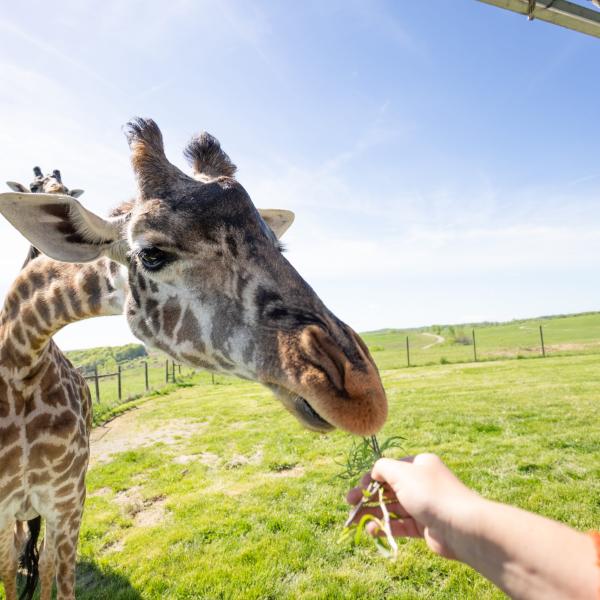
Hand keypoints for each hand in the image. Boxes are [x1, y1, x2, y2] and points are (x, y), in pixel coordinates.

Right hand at [346, 453, 479, 558]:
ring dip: (373, 512)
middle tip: (349, 503)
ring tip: (355, 521)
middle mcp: (421, 482)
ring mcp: (423, 505)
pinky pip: (400, 524)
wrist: (461, 526)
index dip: (371, 477)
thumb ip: (382, 467)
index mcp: (418, 464)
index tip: (358, 487)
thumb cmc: (430, 492)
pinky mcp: (424, 526)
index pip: (390, 468)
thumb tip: (374, 472)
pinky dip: (385, 526)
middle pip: (388, 488)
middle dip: (368, 496)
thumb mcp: (401, 472)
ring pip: (392, 507)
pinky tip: (371, 530)